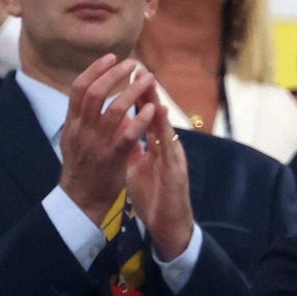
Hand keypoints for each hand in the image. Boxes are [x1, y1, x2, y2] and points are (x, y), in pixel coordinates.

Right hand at [59, 55, 157, 227]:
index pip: (79, 88)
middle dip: (115, 75)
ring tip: (148, 80)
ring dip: (133, 92)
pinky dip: (141, 120)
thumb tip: (100, 95)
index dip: (95, 70)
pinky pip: (127, 135)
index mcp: (72, 124)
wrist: (82, 200)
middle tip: (134, 64)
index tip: (112, 57)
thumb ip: (86, 118)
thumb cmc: (84, 167)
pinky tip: (153, 108)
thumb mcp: (77, 139)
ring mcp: (96, 144)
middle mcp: (82, 131)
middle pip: (94, 93)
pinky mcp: (112, 158)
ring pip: (113, 111)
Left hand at [125, 81, 194, 261]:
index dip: (135, 98)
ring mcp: (174, 158)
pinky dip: (162, 129)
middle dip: (145, 93)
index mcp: (156, 148)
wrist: (171, 226)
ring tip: (149, 83)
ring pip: (164, 125)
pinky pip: (168, 146)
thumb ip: (132, 148)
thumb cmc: (155, 198)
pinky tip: (158, 114)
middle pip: (156, 117)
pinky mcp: (176, 170)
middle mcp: (167, 149)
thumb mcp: (139, 170)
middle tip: (138, 69)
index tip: (124, 77)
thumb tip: (120, 130)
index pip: (144, 118)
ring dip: (156, 104)